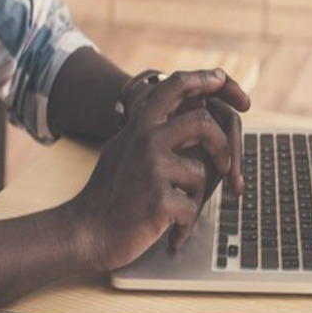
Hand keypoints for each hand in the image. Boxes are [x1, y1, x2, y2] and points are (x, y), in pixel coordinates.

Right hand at [72, 69, 249, 270]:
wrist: (86, 234)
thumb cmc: (107, 197)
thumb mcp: (123, 151)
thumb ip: (150, 134)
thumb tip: (186, 120)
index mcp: (139, 127)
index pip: (174, 85)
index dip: (203, 78)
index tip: (221, 79)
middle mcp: (145, 140)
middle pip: (202, 121)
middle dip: (222, 144)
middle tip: (225, 166)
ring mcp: (152, 168)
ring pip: (201, 172)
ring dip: (196, 198)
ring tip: (178, 213)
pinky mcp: (160, 199)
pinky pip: (192, 208)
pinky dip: (186, 224)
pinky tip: (172, 232)